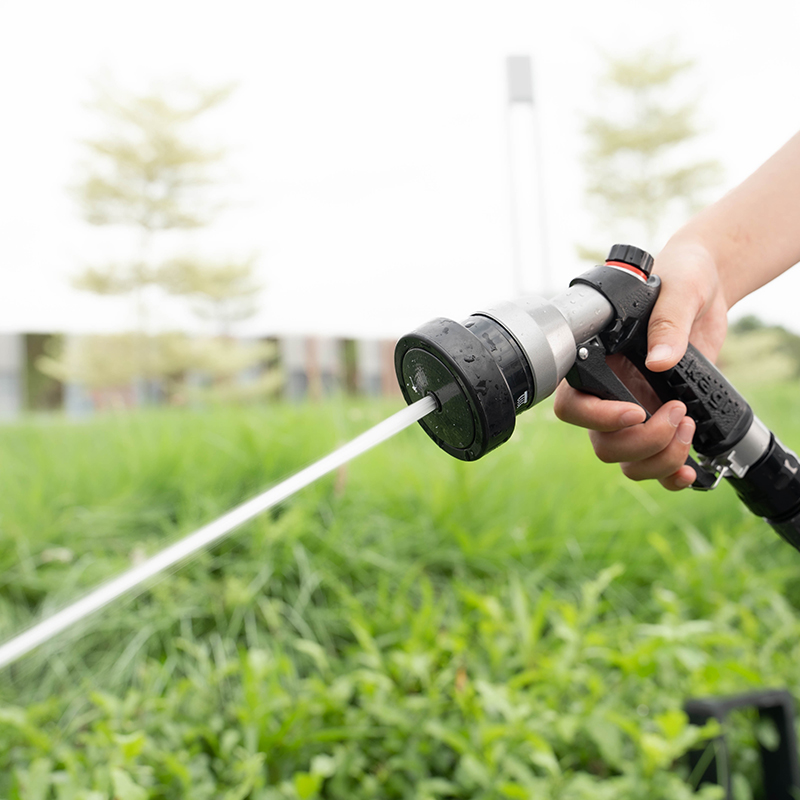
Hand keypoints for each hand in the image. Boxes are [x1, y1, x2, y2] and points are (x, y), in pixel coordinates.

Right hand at [553, 236, 730, 489]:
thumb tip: (660, 360)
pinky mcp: (663, 421)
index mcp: (598, 362)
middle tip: (678, 410)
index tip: (635, 410)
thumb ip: (668, 320)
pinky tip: (689, 468)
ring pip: (626, 460)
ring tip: (689, 424)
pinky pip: (653, 464)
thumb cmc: (683, 275)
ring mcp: (636, 410)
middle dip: (643, 440)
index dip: (597, 417)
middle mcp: (611, 392)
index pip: (573, 405)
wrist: (709, 286)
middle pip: (603, 443)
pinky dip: (670, 475)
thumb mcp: (680, 287)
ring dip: (659, 457)